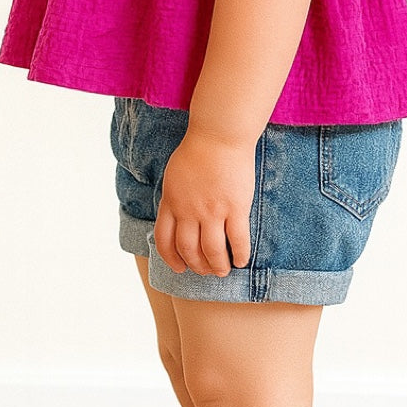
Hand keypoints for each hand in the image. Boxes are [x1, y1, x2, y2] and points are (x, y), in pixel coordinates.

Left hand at [153, 126, 255, 276]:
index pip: (165, 240)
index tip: (179, 268)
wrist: (219, 135)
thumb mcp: (174, 175)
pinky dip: (239, 254)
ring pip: (212, 251)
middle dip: (196, 266)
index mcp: (171, 203)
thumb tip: (177, 216)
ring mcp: (212, 211)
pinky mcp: (235, 208)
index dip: (171, 259)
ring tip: (222, 271)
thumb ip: (175, 198)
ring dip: (217, 266)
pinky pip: (237, 240)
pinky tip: (241, 261)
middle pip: (188, 250)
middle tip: (206, 271)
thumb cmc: (198, 149)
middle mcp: (189, 211)